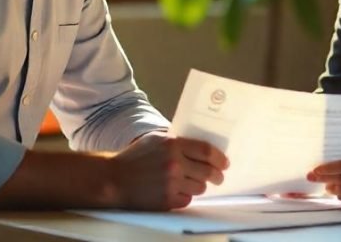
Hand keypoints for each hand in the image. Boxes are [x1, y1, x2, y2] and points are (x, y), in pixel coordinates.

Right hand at [110, 131, 228, 209]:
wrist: (115, 178)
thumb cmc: (135, 157)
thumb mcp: (156, 139)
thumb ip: (178, 141)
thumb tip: (201, 146)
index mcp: (173, 144)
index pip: (206, 151)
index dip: (220, 158)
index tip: (225, 163)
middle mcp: (175, 163)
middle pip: (208, 171)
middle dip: (217, 176)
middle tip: (219, 177)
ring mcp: (171, 183)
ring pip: (200, 187)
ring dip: (199, 186)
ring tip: (191, 182)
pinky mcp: (167, 200)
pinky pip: (187, 200)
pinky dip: (185, 196)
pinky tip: (176, 191)